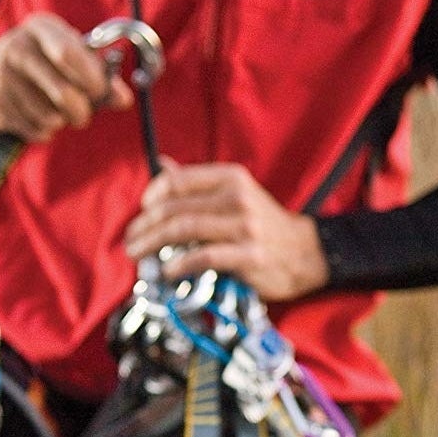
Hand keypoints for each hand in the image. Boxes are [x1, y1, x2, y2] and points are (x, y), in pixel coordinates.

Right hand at [0, 13, 133, 141]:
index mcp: (40, 28)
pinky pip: (36, 131)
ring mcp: (1, 77)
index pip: (68, 54)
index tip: (100, 93)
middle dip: (81, 112)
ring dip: (61, 122)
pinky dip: (43, 131)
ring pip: (51, 119)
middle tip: (83, 114)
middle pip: (64, 94)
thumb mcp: (69, 57)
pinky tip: (34, 115)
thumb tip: (124, 99)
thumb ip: (100, 76)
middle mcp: (16, 47)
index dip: (92, 80)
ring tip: (52, 110)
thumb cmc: (40, 64)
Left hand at [123, 160, 329, 301]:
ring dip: (154, 244)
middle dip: (145, 226)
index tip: (142, 212)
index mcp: (230, 177)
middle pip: (176, 209)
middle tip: (131, 241)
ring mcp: (245, 227)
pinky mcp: (249, 255)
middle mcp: (237, 197)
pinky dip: (181, 264)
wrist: (306, 253)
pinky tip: (168, 271)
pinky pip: (205, 257)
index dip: (152, 196)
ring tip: (139, 255)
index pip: (178, 181)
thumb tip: (162, 164)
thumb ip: (198, 183)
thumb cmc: (264, 225)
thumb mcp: (235, 194)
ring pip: (185, 230)